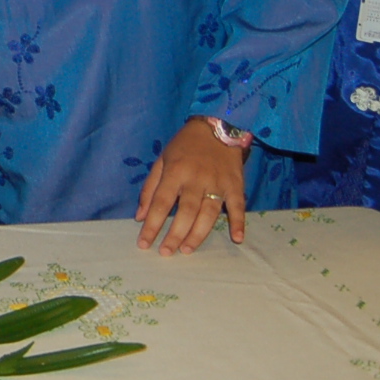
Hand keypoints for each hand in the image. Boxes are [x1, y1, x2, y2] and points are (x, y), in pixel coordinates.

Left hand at [135, 116, 246, 253]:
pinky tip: (237, 238)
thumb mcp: (162, 160)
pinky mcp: (236, 184)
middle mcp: (196, 179)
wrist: (217, 126)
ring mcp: (218, 182)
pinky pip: (239, 205)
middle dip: (175, 234)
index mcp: (175, 172)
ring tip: (187, 250)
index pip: (161, 203)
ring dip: (198, 234)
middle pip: (185, 211)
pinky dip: (239, 222)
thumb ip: (150, 188)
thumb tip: (140, 216)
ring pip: (209, 213)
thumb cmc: (185, 146)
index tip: (144, 243)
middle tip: (166, 253)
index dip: (152, 225)